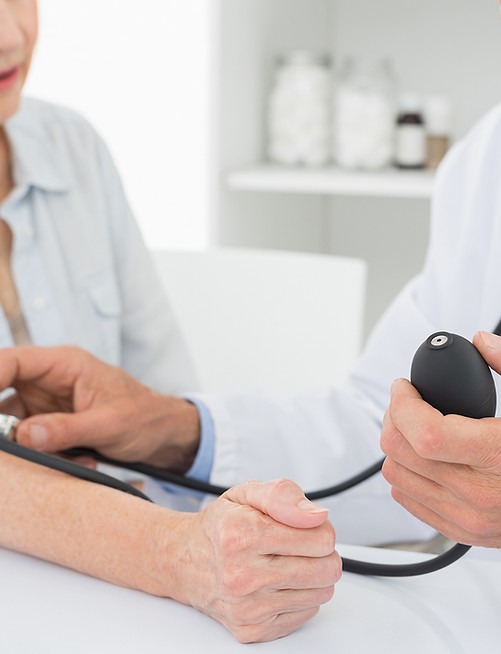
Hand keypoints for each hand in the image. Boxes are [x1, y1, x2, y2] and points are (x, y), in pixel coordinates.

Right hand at [0, 345, 199, 471]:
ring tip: (68, 457)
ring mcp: (47, 403)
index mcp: (65, 364)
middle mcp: (50, 380)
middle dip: (3, 424)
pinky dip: (42, 455)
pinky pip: (29, 440)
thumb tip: (24, 435)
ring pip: (11, 422)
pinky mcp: (50, 424)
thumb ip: (67, 430)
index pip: (12, 361)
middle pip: (2, 392)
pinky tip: (77, 461)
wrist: (162, 433)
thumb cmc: (144, 417)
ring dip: (27, 446)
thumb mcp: (109, 424)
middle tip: (13, 444)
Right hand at [167, 478, 339, 642]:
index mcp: (241, 535)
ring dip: (311, 575)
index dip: (319, 528)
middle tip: (299, 544)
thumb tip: (317, 516)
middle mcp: (241, 575)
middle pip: (326, 570)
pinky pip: (306, 613)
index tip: (304, 526)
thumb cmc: (220, 527)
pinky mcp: (253, 630)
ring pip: (321, 593)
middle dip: (321, 553)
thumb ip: (283, 495)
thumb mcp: (247, 494)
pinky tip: (278, 582)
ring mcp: (247, 608)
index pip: (321, 539)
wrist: (184, 561)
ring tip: (286, 561)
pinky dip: (299, 596)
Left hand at [380, 331, 500, 547]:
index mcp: (499, 456)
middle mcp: (481, 495)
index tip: (405, 387)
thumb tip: (482, 342)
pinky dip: (407, 475)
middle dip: (395, 417)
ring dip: (397, 447)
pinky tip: (425, 457)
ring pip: (397, 477)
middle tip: (407, 401)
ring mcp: (471, 518)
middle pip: (401, 453)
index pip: (425, 433)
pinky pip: (409, 502)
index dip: (404, 404)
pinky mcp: (466, 532)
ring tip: (414, 427)